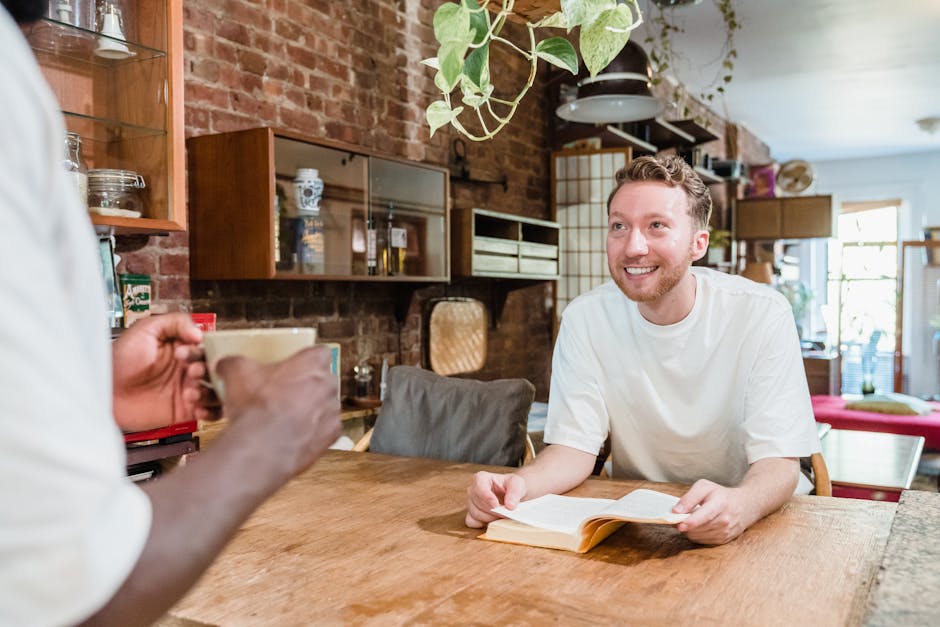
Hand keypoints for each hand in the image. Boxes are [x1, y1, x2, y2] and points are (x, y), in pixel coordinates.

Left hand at [112, 313, 215, 431]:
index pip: (208, 347)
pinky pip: (211, 413)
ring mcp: (188, 390)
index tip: (184, 353)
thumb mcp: (145, 329)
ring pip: (218, 391)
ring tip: (190, 392)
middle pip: (216, 369)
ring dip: (210, 392)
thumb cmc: (118, 360)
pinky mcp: (185, 412)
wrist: (103, 392)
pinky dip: (211, 411)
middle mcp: (188, 369)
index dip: (201, 350)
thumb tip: (200, 333)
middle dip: (207, 371)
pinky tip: (197, 408)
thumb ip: (175, 322)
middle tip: (191, 373)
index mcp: (183, 349)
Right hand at [215, 346, 340, 477]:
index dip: (307, 358)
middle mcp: (329, 385)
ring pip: (325, 405)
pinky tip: (292, 435)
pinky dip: (312, 432)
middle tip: (284, 391)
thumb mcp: (237, 372)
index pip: (320, 352)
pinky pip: (324, 430)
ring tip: (286, 416)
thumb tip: (225, 364)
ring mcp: (332, 412)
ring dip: (310, 409)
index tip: (294, 364)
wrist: (262, 446)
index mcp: (313, 363)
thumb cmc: (256, 406)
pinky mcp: (331, 436)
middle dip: (307, 385)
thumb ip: (234, 363)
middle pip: (323, 380)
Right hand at [465, 471, 526, 527]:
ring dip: (489, 518)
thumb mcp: (517, 484)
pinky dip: (482, 523)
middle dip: (492, 511)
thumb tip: (510, 506)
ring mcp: (470, 502)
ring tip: (501, 516)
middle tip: (505, 514)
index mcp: (481, 478)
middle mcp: (472, 489)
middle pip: (478, 503)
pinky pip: (472, 522)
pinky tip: (492, 520)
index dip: (487, 498)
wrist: (510, 495)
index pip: (479, 488)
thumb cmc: (511, 486)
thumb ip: (515, 492)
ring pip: (475, 513)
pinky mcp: (471, 514)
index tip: (496, 505)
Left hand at [673, 480, 754, 544]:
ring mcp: (725, 532)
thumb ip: (689, 498)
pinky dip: (696, 535)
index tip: (679, 524)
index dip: (691, 521)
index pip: (705, 515)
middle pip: (700, 528)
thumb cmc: (721, 495)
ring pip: (699, 536)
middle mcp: (725, 520)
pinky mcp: (723, 540)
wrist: (744, 505)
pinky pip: (703, 541)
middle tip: (679, 518)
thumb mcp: (704, 487)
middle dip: (686, 525)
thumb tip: (676, 511)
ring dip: (690, 530)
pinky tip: (697, 526)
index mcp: (721, 503)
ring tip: (689, 520)